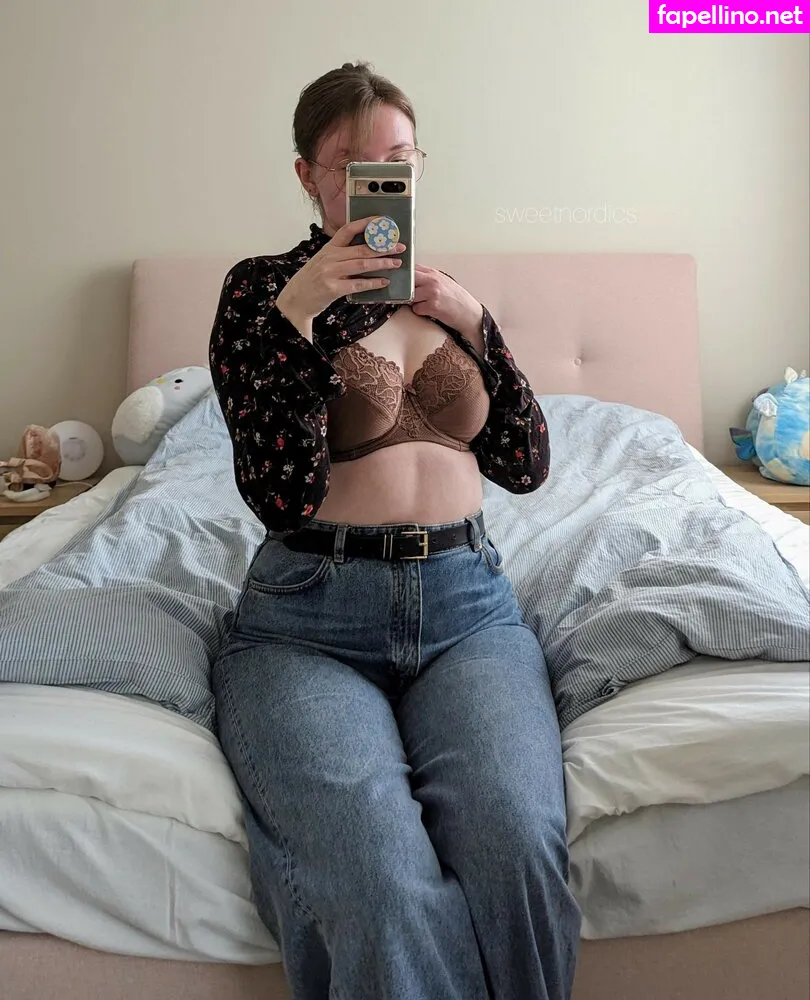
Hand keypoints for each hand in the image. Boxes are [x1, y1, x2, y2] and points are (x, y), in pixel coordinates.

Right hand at [276, 217, 404, 332]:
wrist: (296, 299)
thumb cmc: (312, 280)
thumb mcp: (323, 262)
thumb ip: (340, 255)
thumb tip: (367, 251)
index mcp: (329, 248)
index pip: (349, 229)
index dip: (367, 223)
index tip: (382, 221)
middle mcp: (330, 257)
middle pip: (362, 248)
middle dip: (383, 247)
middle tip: (399, 247)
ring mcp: (330, 272)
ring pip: (362, 265)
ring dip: (382, 263)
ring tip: (396, 263)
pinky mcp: (333, 288)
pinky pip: (358, 284)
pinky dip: (373, 283)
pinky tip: (384, 282)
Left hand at [411, 265, 483, 345]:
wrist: (469, 313)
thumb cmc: (456, 299)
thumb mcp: (443, 281)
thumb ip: (427, 277)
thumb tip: (411, 277)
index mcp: (434, 273)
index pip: (412, 268)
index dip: (405, 276)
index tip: (402, 282)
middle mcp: (432, 281)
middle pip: (407, 280)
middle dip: (405, 288)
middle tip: (409, 295)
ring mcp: (432, 293)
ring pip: (409, 295)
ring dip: (412, 302)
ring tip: (422, 304)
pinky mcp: (432, 306)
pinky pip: (416, 309)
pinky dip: (419, 311)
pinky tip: (428, 311)